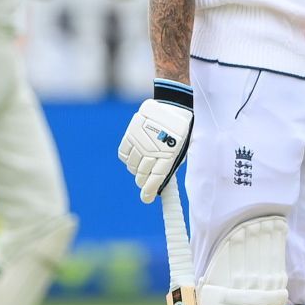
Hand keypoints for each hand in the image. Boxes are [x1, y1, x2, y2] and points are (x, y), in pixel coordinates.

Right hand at [118, 83, 192, 202]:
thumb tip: (159, 185)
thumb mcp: (181, 149)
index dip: (149, 191)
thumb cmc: (180, 131)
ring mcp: (140, 141)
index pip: (155, 179)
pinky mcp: (130, 133)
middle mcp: (152, 149)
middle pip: (141, 174)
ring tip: (143, 165)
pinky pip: (123, 154)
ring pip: (132, 166)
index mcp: (169, 154)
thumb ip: (170, 166)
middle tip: (145, 184)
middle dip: (143, 182)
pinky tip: (135, 156)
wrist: (173, 105)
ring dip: (136, 169)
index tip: (146, 199)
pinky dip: (128, 158)